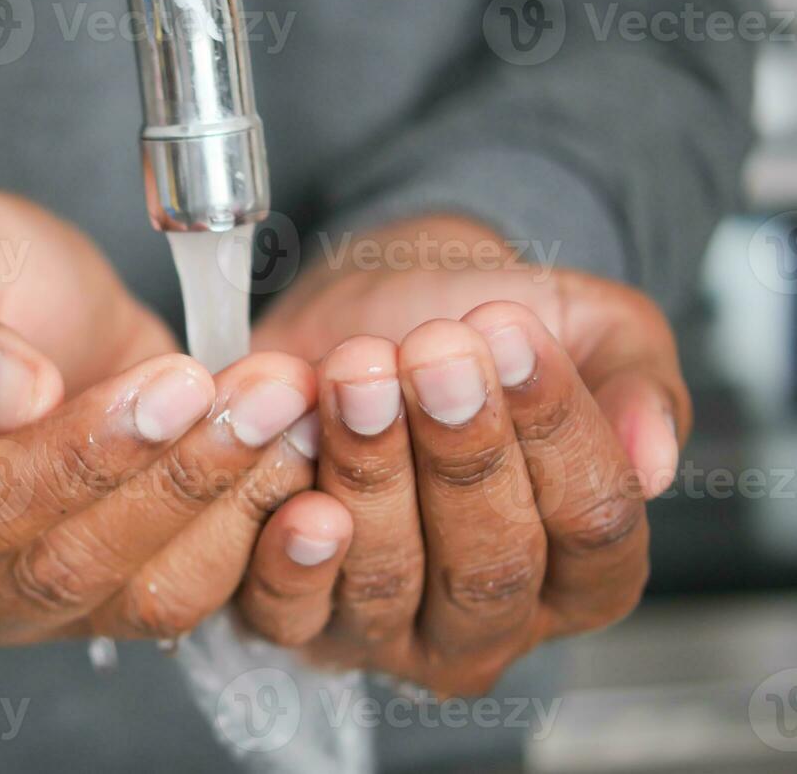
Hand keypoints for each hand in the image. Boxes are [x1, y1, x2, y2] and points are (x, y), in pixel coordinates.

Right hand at [0, 185, 317, 645]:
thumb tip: (6, 396)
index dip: (76, 457)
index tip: (172, 383)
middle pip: (66, 566)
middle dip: (181, 477)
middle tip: (269, 389)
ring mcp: (25, 602)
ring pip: (144, 593)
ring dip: (234, 504)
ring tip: (291, 405)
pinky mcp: (106, 593)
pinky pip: (193, 591)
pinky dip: (256, 526)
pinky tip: (298, 444)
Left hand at [235, 216, 688, 694]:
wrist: (367, 307)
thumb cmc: (483, 331)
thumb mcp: (589, 329)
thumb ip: (637, 383)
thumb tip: (654, 459)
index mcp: (588, 572)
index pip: (595, 525)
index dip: (557, 429)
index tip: (514, 335)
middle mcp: (491, 621)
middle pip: (491, 563)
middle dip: (461, 450)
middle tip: (434, 352)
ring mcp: (388, 631)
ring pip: (386, 576)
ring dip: (370, 468)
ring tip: (358, 371)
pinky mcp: (296, 617)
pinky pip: (288, 602)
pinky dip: (284, 535)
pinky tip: (293, 461)